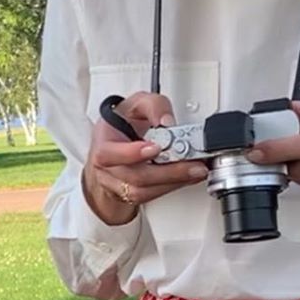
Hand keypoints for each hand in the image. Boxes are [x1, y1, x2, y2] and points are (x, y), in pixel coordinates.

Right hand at [83, 90, 208, 225]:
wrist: (119, 139)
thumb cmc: (125, 122)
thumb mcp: (138, 103)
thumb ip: (154, 106)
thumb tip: (167, 122)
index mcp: (104, 141)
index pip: (108, 153)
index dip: (131, 153)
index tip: (156, 148)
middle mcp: (106, 166)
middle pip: (134, 176)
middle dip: (167, 172)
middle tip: (192, 164)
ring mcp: (117, 184)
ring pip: (142, 191)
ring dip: (173, 182)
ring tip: (195, 170)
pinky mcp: (130, 193)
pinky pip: (150, 196)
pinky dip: (172, 186)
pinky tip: (188, 177)